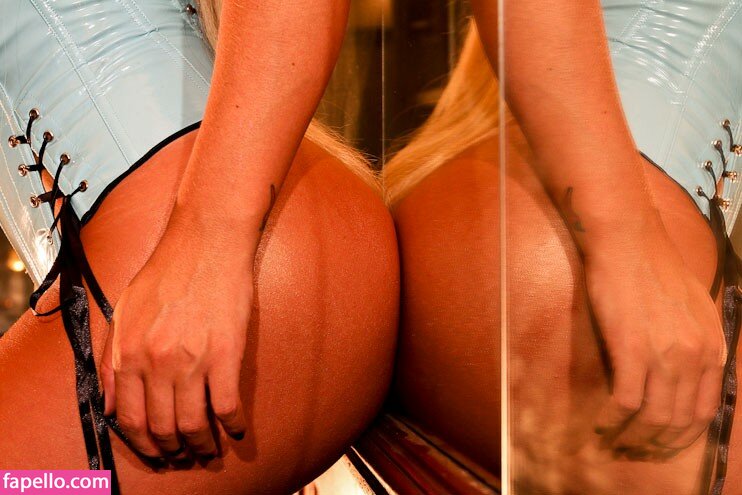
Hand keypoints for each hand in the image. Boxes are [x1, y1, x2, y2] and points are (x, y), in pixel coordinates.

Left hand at [100, 217, 251, 459]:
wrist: (207, 241)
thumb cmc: (167, 271)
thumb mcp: (124, 311)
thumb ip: (112, 360)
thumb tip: (111, 405)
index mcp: (129, 353)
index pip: (131, 419)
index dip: (144, 445)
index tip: (156, 452)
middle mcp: (156, 362)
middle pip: (162, 428)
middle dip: (174, 451)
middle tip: (184, 455)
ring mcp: (192, 360)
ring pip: (194, 424)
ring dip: (203, 446)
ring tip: (210, 449)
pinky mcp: (226, 354)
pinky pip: (228, 406)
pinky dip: (232, 426)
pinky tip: (236, 430)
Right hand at [588, 228, 725, 455]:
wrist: (629, 242)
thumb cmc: (656, 268)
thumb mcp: (696, 308)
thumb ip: (697, 343)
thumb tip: (687, 373)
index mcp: (712, 348)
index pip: (705, 411)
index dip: (684, 437)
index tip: (664, 445)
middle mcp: (694, 357)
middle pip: (678, 421)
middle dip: (656, 445)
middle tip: (634, 452)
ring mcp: (663, 356)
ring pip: (653, 418)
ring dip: (632, 439)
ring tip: (615, 445)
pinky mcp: (630, 350)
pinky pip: (624, 401)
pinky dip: (611, 421)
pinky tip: (600, 426)